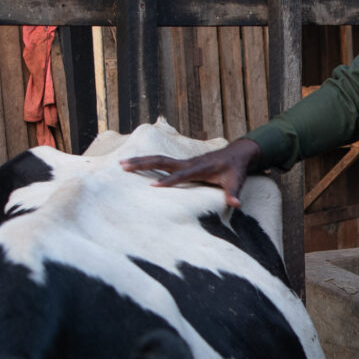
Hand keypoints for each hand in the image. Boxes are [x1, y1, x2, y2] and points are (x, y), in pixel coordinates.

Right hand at [122, 137, 261, 206]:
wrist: (236, 153)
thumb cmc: (236, 170)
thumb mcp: (237, 181)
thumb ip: (234, 193)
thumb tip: (236, 204)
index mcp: (201, 168)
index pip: (182, 175)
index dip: (169, 181)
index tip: (153, 186)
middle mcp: (189, 163)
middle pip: (162, 162)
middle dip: (143, 164)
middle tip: (123, 166)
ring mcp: (184, 162)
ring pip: (159, 160)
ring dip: (140, 161)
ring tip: (121, 164)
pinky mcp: (182, 164)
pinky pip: (162, 163)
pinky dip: (147, 163)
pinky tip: (134, 165)